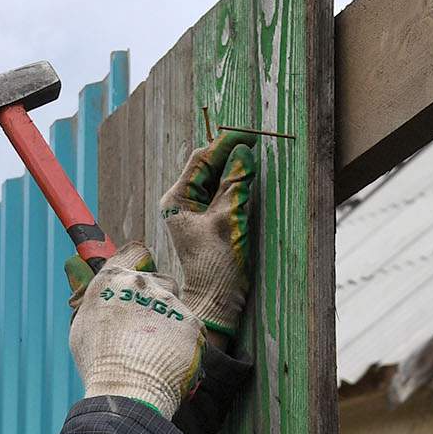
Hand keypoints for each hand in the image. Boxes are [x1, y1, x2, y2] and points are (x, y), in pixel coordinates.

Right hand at [66, 242, 204, 418]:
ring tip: (156, 350)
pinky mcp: (191, 321)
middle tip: (146, 327)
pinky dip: (184, 342)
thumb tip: (104, 298)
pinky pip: (191, 327)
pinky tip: (170, 359)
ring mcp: (169, 302)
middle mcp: (143, 283)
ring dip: (170, 322)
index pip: (135, 252)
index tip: (140, 275)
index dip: (138, 262)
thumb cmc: (98, 363)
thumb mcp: (82, 325)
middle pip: (160, 280)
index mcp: (113, 279)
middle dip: (156, 298)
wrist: (126, 391)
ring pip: (176, 305)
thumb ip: (99, 303)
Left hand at [160, 131, 257, 338]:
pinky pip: (223, 194)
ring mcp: (195, 211)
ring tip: (255, 158)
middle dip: (230, 154)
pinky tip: (250, 179)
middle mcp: (183, 201)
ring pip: (216, 179)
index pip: (200, 159)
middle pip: (207, 167)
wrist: (217, 298)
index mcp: (177, 198)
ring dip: (235, 169)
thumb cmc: (216, 263)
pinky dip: (236, 185)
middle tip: (255, 143)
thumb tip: (243, 152)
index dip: (224, 144)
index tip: (248, 135)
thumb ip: (235, 183)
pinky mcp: (209, 221)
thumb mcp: (228, 219)